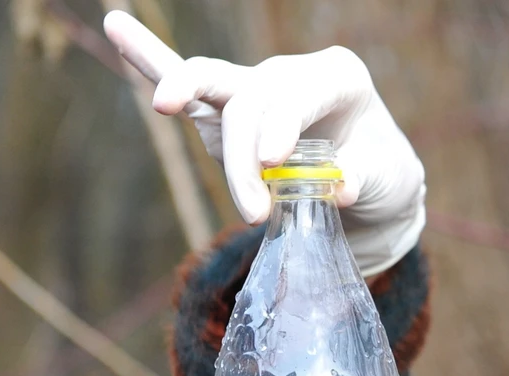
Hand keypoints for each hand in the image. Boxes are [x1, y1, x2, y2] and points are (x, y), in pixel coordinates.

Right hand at [102, 10, 426, 275]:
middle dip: (242, 156)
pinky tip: (117, 26)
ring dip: (183, 90)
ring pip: (210, 82)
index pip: (298, 92)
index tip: (273, 165)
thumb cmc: (383, 179)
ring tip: (164, 103)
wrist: (367, 195)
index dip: (280, 123)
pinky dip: (149, 59)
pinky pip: (188, 87)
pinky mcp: (223, 116)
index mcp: (338, 78)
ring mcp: (253, 92)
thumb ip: (366, 178)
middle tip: (255, 215)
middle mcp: (291, 75)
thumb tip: (340, 186)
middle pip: (250, 99)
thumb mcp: (392, 183)